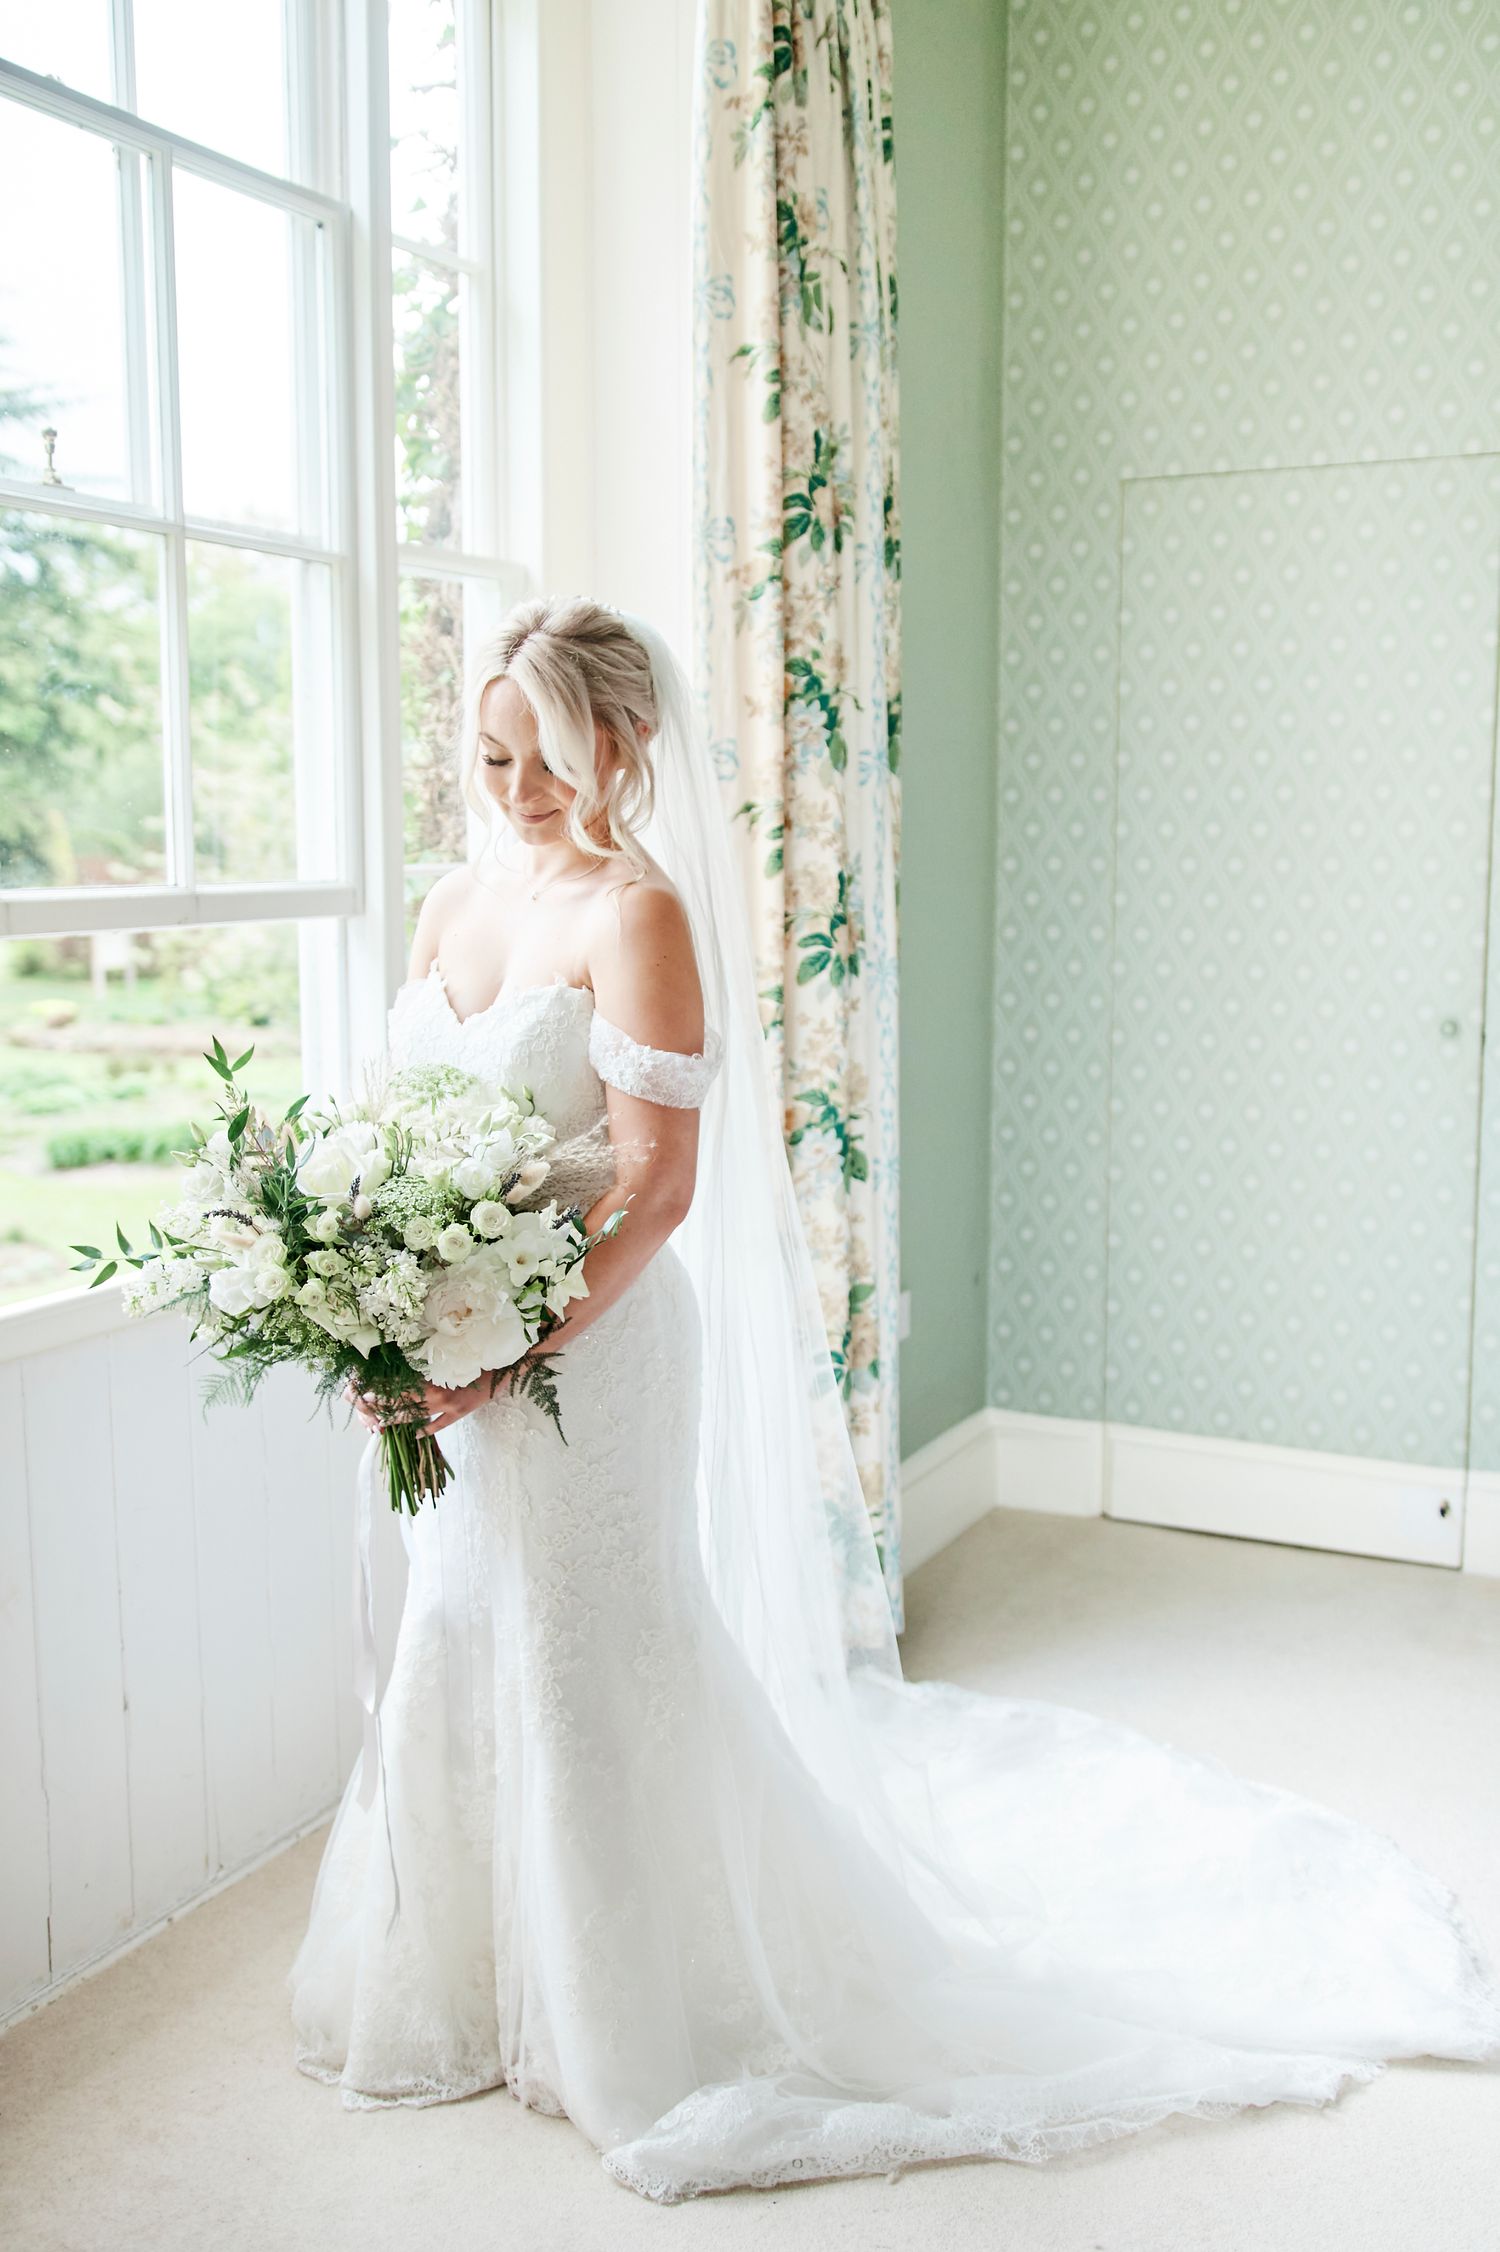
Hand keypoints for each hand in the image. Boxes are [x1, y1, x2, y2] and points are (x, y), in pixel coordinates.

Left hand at [343, 1369, 512, 1435]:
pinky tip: (414, 1435)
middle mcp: (438, 1391)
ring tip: (382, 1423)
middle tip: (366, 1407)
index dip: (384, 1389)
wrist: (504, 1367)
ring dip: (398, 1419)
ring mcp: (449, 1405)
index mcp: (434, 1375)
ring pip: (418, 1415)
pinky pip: (439, 1425)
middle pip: (405, 1401)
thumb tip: (410, 1361)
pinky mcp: (460, 1413)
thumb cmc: (478, 1357)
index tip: (367, 1391)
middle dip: (384, 1405)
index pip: (402, 1384)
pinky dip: (426, 1430)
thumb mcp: (453, 1356)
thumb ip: (432, 1362)